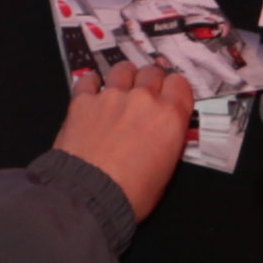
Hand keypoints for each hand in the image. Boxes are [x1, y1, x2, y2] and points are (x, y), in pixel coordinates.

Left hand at [53, 62, 197, 223]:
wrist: (90, 193)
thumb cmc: (134, 193)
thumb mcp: (166, 170)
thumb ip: (167, 140)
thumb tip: (161, 133)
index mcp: (169, 116)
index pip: (180, 84)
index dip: (174, 91)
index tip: (169, 99)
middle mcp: (143, 99)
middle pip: (152, 72)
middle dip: (151, 82)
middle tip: (145, 97)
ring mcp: (111, 96)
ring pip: (123, 69)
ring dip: (125, 77)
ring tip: (120, 89)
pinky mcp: (82, 100)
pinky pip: (89, 79)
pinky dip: (92, 84)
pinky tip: (92, 93)